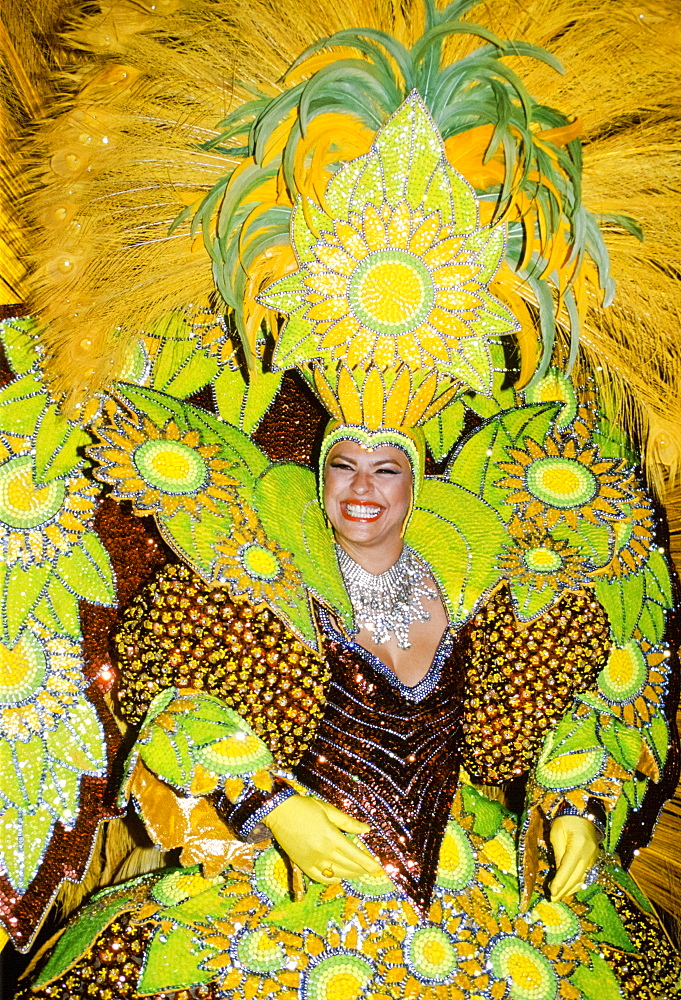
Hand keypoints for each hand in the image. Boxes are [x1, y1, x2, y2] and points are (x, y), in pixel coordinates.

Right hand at [263, 795, 383, 883]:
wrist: (279, 812)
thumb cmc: (305, 807)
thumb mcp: (329, 810)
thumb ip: (348, 822)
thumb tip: (366, 829)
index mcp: (331, 837)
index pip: (355, 855)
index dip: (368, 863)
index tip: (378, 869)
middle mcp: (323, 851)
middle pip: (348, 865)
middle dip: (362, 869)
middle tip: (371, 869)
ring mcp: (312, 860)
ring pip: (337, 873)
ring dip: (350, 874)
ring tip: (359, 872)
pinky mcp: (302, 864)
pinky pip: (320, 877)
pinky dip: (331, 879)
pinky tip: (339, 877)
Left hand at [549, 815, 600, 900]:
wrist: (583, 812)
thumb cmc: (566, 820)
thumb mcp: (557, 834)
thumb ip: (558, 854)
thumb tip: (557, 873)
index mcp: (578, 846)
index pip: (567, 869)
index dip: (559, 883)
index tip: (551, 893)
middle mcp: (589, 855)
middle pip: (576, 878)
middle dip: (564, 890)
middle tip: (552, 899)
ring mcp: (594, 858)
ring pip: (582, 879)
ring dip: (570, 889)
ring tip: (559, 896)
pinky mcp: (594, 859)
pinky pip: (586, 875)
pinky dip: (578, 883)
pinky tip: (570, 888)